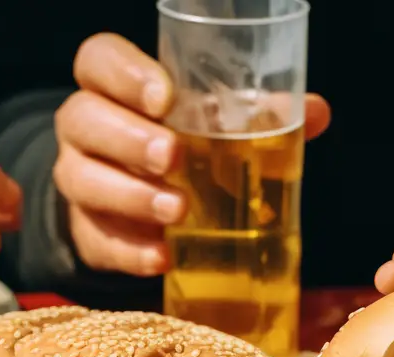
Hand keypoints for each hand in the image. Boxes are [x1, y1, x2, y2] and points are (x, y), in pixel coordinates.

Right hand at [55, 33, 330, 273]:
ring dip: (131, 196)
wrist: (146, 207)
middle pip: (83, 119)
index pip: (99, 62)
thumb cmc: (187, 146)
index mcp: (114, 87)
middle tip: (173, 157)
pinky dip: (131, 251)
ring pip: (81, 180)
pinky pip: (97, 240)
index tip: (164, 97)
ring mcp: (80, 181)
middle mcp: (86, 129)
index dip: (124, 74)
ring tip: (177, 210)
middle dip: (129, 139)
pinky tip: (163, 256)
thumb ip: (257, 114)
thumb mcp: (217, 124)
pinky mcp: (88, 232)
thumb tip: (313, 112)